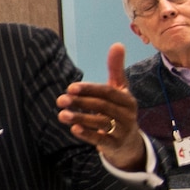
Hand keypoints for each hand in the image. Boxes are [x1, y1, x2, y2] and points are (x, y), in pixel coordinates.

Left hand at [57, 43, 147, 170]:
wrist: (128, 143)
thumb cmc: (119, 111)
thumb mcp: (120, 90)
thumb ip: (116, 69)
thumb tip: (117, 44)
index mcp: (127, 100)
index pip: (108, 92)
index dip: (89, 89)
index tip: (70, 87)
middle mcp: (127, 114)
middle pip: (102, 106)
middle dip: (81, 102)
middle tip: (60, 100)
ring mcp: (122, 131)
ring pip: (101, 123)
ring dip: (80, 118)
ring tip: (61, 115)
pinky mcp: (115, 145)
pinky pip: (102, 140)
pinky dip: (88, 134)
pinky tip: (73, 129)